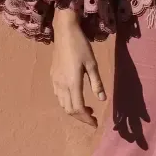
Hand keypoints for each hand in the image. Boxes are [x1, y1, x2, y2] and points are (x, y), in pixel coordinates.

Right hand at [51, 9, 105, 126]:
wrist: (64, 32)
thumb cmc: (81, 46)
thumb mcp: (92, 63)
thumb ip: (96, 83)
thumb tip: (102, 99)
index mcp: (72, 83)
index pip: (78, 109)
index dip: (86, 119)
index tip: (95, 123)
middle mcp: (61, 85)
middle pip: (69, 110)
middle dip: (80, 117)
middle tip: (92, 117)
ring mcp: (55, 81)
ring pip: (62, 104)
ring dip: (73, 110)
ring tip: (86, 108)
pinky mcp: (53, 76)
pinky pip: (58, 96)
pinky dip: (67, 102)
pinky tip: (76, 96)